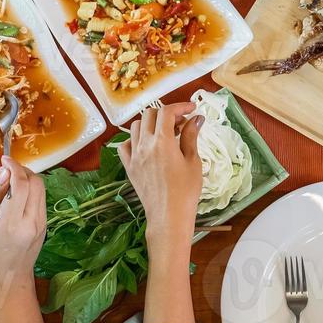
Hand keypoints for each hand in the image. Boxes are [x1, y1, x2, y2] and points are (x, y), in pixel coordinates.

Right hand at [0, 157, 46, 301]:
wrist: (6, 279)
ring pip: (42, 189)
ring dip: (29, 179)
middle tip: (8, 169)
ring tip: (11, 180)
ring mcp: (42, 224)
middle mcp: (31, 222)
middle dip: (23, 170)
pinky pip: (42, 200)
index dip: (14, 166)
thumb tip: (3, 174)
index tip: (4, 159)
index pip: (21, 184)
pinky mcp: (46, 225)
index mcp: (11, 222)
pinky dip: (32, 191)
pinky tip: (17, 195)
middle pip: (36, 182)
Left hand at [120, 103, 202, 257]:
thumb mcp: (193, 161)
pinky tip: (147, 146)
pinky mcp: (129, 167)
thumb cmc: (186, 191)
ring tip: (165, 134)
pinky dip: (135, 139)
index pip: (166, 112)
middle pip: (149, 114)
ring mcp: (134, 156)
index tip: (191, 109)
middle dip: (166, 114)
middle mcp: (145, 145)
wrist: (169, 215)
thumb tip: (196, 118)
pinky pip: (125, 145)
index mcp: (163, 142)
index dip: (180, 106)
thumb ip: (191, 136)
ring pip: (136, 127)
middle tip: (181, 123)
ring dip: (150, 124)